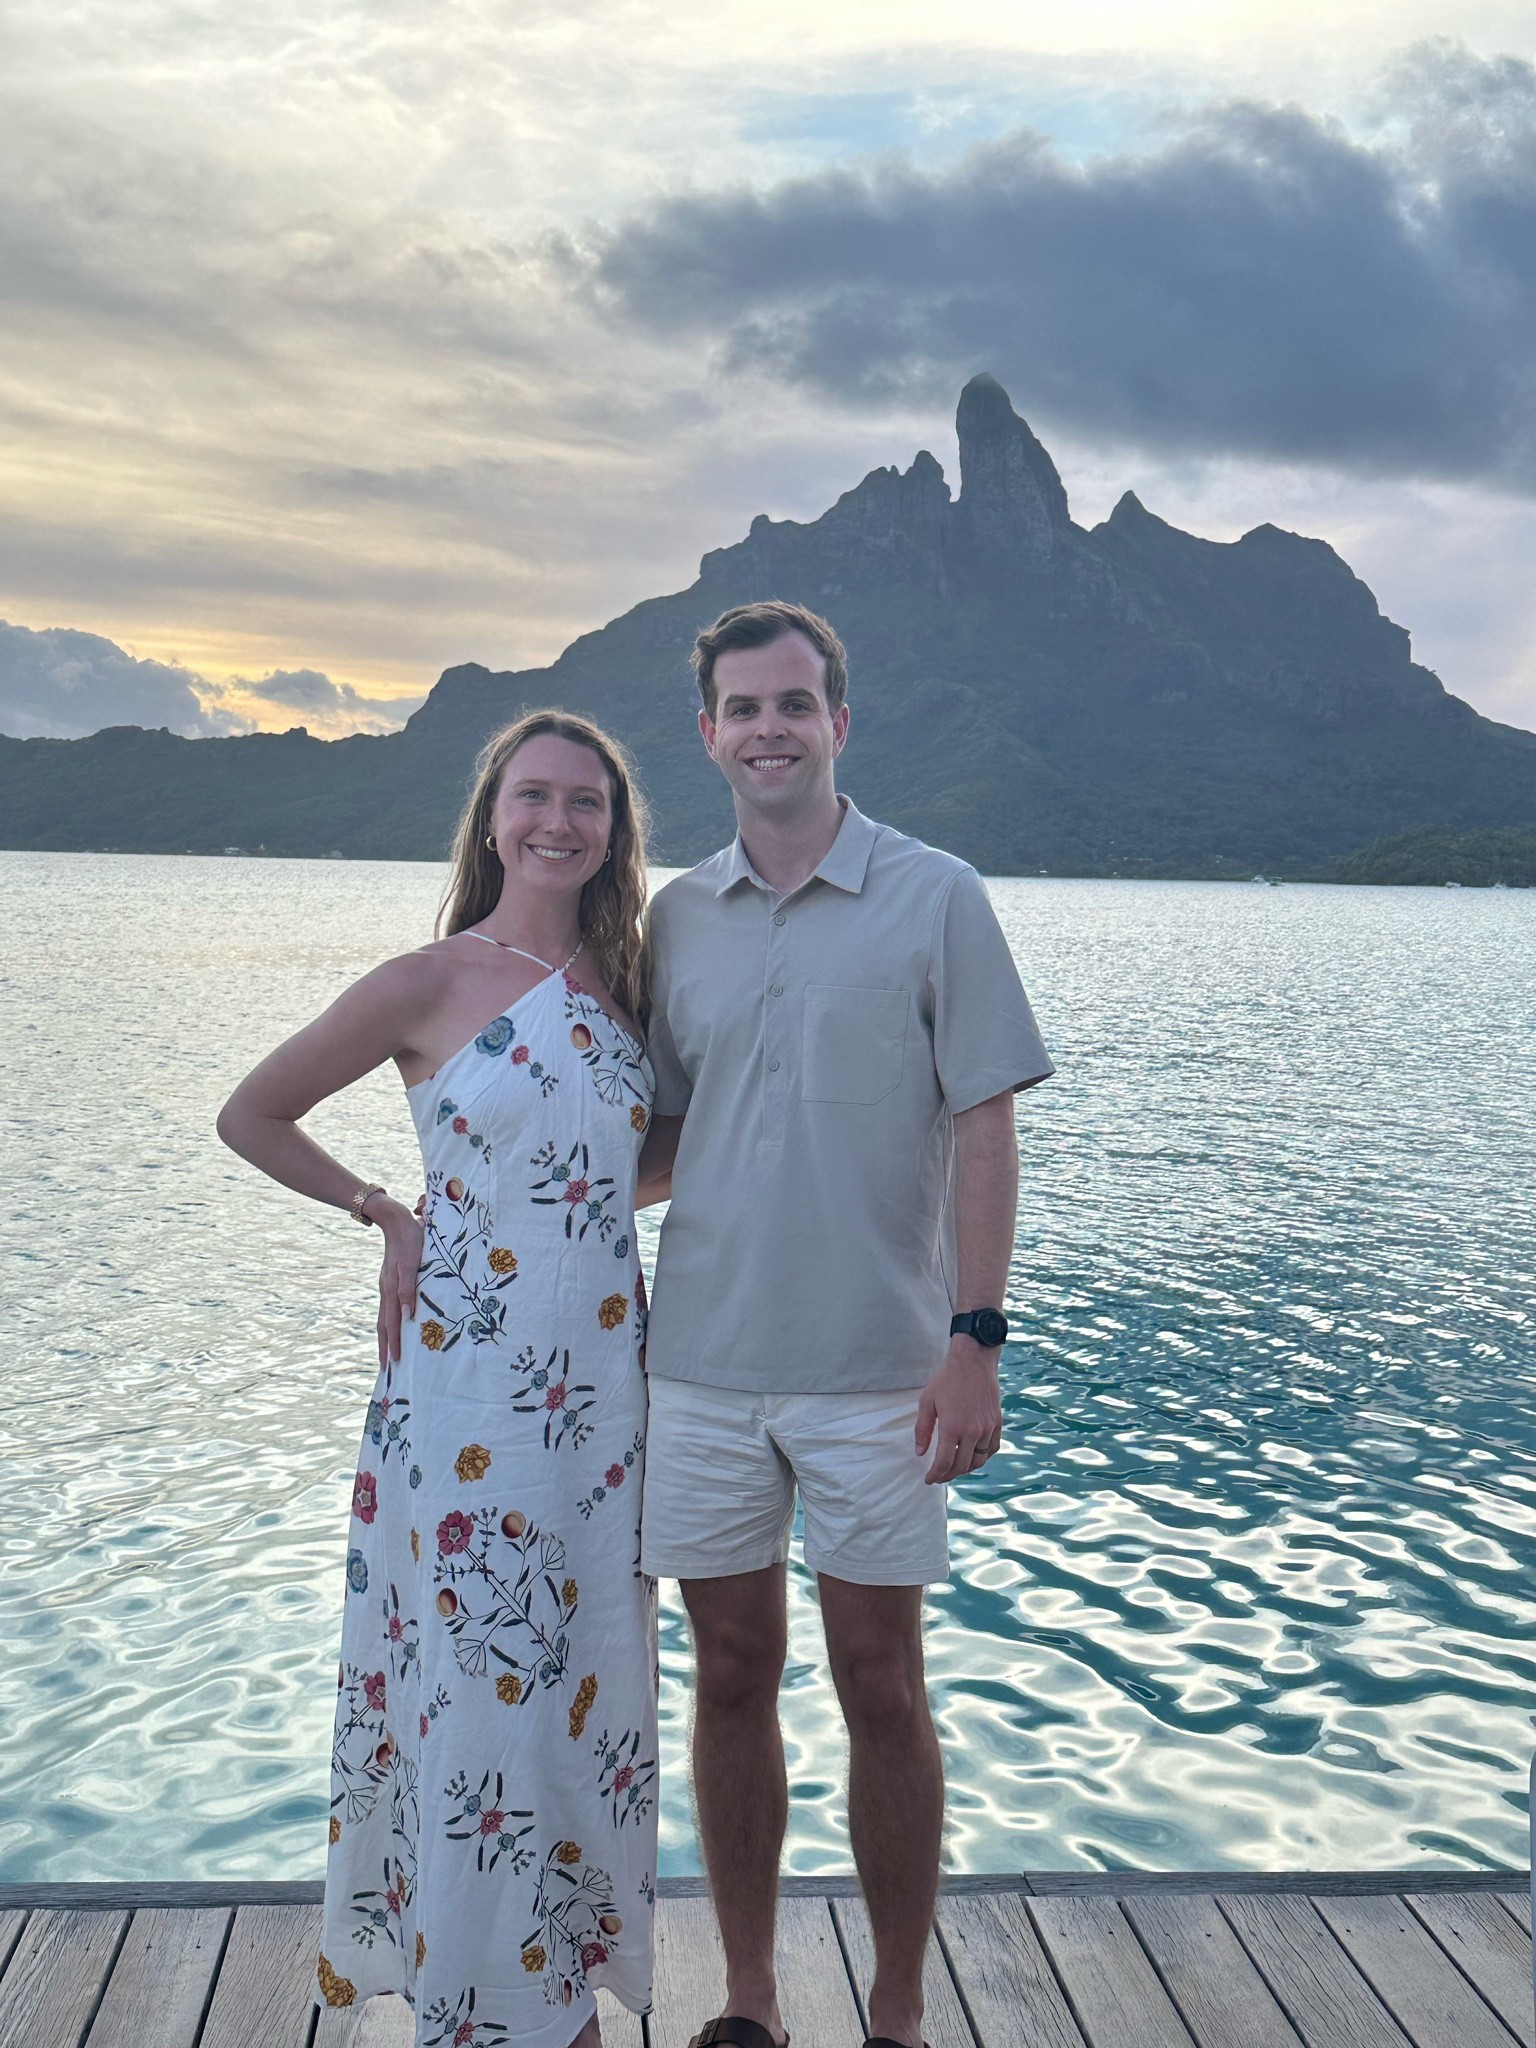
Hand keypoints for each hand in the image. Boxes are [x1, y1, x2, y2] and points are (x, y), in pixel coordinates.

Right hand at [373, 1195, 425, 1366]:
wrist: (396, 1219)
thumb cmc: (409, 1240)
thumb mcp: (411, 1264)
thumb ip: (407, 1289)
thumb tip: (406, 1316)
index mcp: (391, 1290)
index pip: (391, 1325)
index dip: (393, 1345)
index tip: (394, 1365)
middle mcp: (386, 1291)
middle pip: (384, 1326)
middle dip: (386, 1348)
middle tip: (387, 1369)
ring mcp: (387, 1286)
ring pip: (385, 1317)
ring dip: (387, 1337)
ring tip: (389, 1354)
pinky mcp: (391, 1280)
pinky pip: (389, 1307)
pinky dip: (390, 1322)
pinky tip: (396, 1325)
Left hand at [915, 1338, 1003, 1484]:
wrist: (973, 1360)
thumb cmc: (947, 1378)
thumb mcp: (927, 1401)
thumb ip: (923, 1429)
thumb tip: (920, 1452)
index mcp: (952, 1427)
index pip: (944, 1463)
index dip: (935, 1475)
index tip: (929, 1479)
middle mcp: (972, 1431)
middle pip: (961, 1466)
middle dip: (948, 1475)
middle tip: (939, 1475)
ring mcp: (987, 1428)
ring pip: (978, 1460)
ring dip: (965, 1468)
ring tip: (954, 1467)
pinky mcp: (997, 1422)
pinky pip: (992, 1448)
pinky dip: (982, 1457)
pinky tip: (973, 1455)